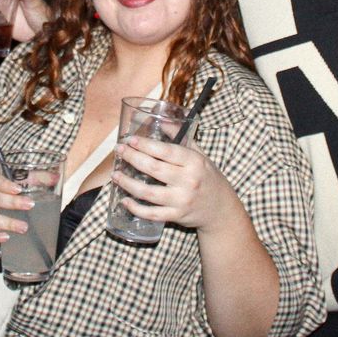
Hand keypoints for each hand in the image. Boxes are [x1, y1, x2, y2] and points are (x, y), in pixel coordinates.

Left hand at [110, 134, 237, 232]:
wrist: (221, 209)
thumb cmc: (208, 177)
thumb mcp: (199, 154)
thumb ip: (181, 137)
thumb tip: (162, 120)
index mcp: (194, 162)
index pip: (166, 151)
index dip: (146, 145)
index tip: (131, 139)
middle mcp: (188, 181)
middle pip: (154, 169)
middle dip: (133, 158)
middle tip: (120, 151)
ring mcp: (181, 200)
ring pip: (148, 192)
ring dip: (128, 183)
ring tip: (115, 175)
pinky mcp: (176, 216)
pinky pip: (152, 214)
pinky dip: (136, 208)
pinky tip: (125, 200)